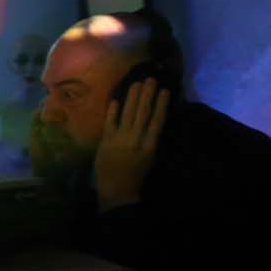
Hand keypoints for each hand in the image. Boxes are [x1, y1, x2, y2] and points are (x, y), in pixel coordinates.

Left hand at [92, 79, 169, 210]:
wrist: (117, 191)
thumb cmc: (135, 174)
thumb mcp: (148, 158)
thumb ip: (149, 140)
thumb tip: (152, 119)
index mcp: (150, 146)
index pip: (157, 121)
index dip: (161, 105)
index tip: (164, 90)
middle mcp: (136, 141)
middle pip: (143, 113)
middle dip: (147, 95)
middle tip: (150, 79)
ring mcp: (120, 141)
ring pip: (128, 115)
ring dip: (132, 98)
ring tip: (136, 84)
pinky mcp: (105, 143)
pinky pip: (109, 123)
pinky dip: (112, 112)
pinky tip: (116, 100)